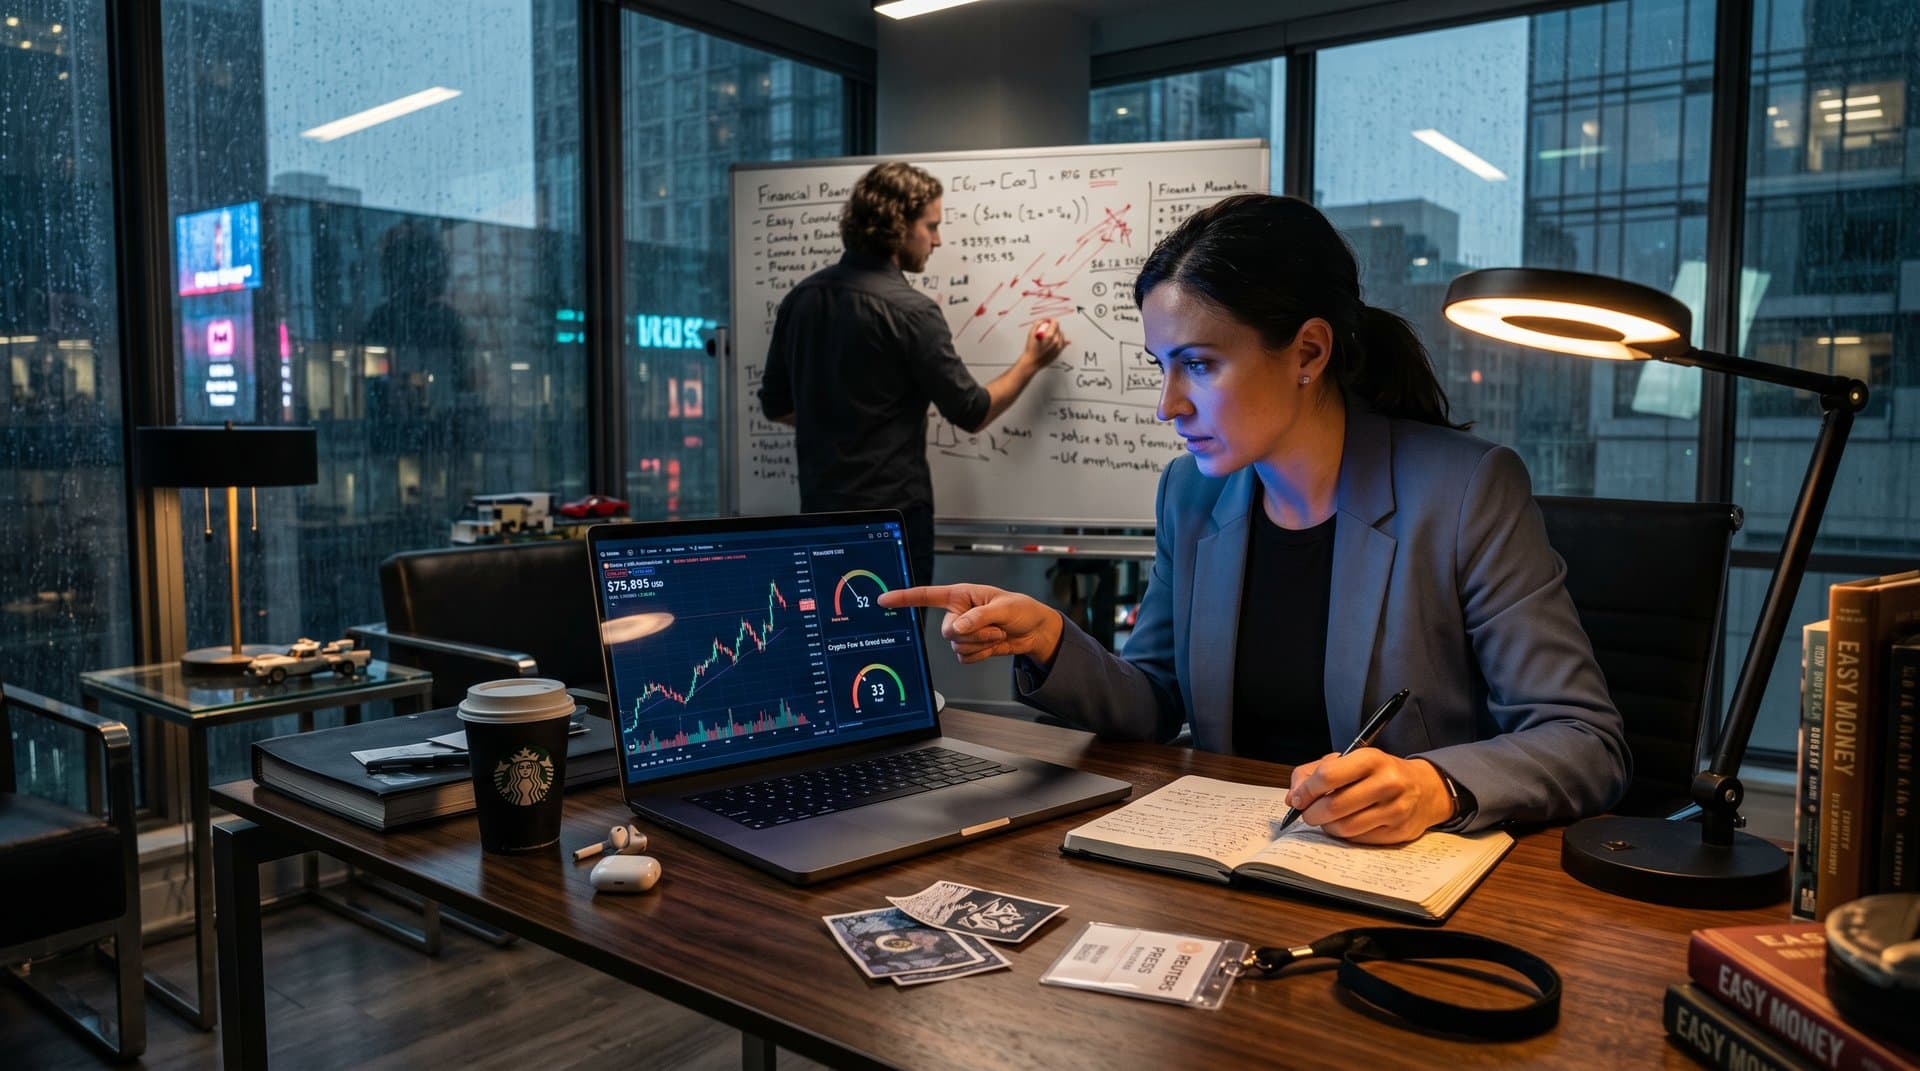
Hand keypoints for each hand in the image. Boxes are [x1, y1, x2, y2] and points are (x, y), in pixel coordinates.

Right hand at [876, 584, 1064, 664]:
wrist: (1034, 631)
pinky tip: (994, 644)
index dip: (904, 598)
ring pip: (957, 647)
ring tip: (997, 633)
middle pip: (947, 631)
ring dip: (981, 644)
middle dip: (972, 633)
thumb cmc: (1021, 609)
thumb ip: (978, 617)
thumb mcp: (1003, 609)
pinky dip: (982, 655)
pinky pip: (965, 659)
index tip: (884, 600)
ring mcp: (963, 632)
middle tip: (993, 627)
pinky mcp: (970, 648)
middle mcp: (957, 614)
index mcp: (960, 595)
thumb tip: (956, 628)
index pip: (926, 596)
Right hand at [1020, 319, 1068, 367]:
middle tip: (1046, 329)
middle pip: (1058, 328)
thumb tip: (1042, 321)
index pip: (1055, 323)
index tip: (1048, 321)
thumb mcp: (1031, 334)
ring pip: (1061, 335)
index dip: (1050, 320)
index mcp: (1050, 336)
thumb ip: (1037, 324)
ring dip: (1056, 333)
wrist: (1032, 362)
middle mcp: (1056, 341)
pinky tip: (1057, 339)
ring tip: (1049, 335)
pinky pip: (1064, 343)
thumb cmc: (1031, 350)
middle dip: (1053, 327)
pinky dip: (1061, 340)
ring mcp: (1059, 347)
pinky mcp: (1059, 351)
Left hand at [1285, 753, 1453, 844]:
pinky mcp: (1398, 832)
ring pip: (1344, 827)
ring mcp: (1395, 809)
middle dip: (1312, 813)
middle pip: (1333, 806)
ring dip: (1326, 826)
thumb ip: (1315, 773)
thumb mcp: (1351, 760)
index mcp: (1371, 759)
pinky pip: (1358, 840)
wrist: (1424, 788)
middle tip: (1308, 813)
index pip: (1328, 776)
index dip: (1306, 790)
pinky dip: (1345, 835)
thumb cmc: (1380, 773)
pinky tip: (1347, 824)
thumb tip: (1293, 798)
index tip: (1298, 798)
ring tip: (1326, 819)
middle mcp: (1387, 783)